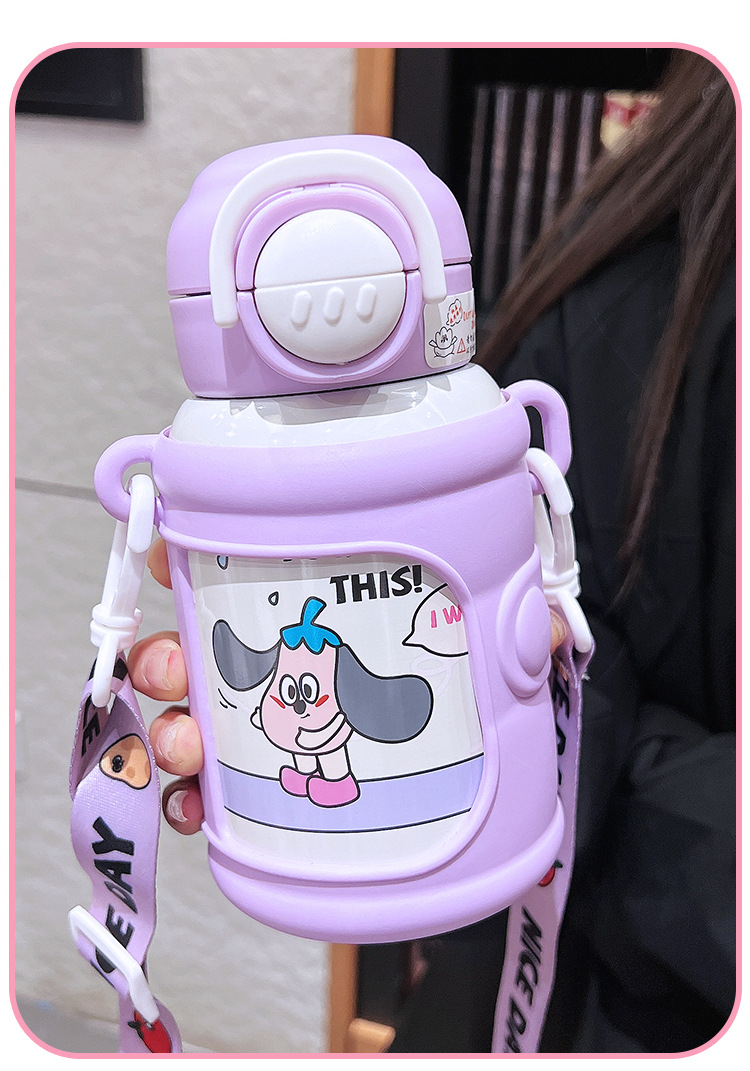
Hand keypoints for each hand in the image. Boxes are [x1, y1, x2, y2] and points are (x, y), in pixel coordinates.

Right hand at [126, 538, 567, 834]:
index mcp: (321, 613)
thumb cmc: (476, 682)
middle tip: (175, 669)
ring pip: (196, 717)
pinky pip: (219, 793)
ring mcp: (275, 724)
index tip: (168, 555)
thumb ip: (523, 626)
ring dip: (173, 729)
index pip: (241, 569)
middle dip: (168, 656)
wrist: (482, 773)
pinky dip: (197, 801)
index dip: (191, 557)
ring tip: (187, 747)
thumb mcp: (499, 638)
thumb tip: (543, 630)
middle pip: (201, 649)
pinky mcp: (278, 783)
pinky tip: (198, 811)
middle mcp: (286, 664)